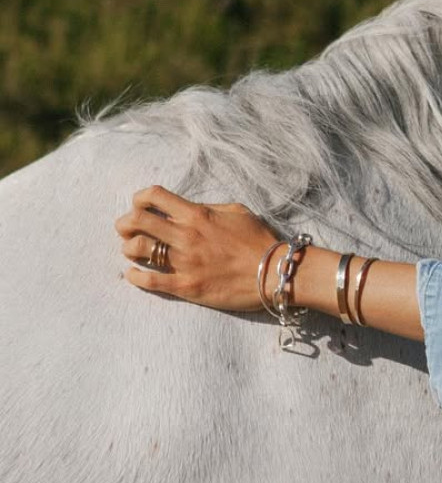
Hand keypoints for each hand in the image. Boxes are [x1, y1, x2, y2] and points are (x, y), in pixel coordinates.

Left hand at [115, 186, 278, 310]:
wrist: (276, 272)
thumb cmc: (260, 241)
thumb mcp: (237, 211)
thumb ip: (209, 207)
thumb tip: (190, 208)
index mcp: (197, 214)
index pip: (153, 196)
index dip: (139, 198)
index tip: (140, 206)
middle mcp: (186, 235)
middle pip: (136, 221)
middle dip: (125, 223)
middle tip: (126, 229)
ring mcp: (184, 262)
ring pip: (136, 249)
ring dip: (128, 248)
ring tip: (132, 252)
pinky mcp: (186, 287)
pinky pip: (149, 280)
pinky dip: (134, 276)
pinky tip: (133, 274)